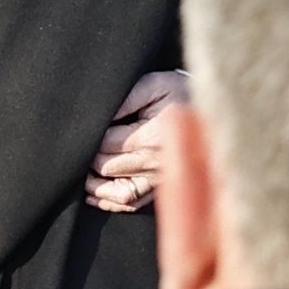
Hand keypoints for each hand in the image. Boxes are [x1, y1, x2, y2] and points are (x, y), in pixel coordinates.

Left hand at [86, 69, 189, 212]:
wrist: (211, 109)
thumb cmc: (180, 93)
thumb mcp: (155, 84)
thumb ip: (126, 98)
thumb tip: (102, 114)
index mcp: (154, 136)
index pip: (107, 143)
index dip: (89, 137)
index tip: (83, 129)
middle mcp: (157, 162)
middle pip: (108, 167)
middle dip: (87, 158)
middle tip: (77, 148)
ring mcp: (160, 178)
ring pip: (118, 193)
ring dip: (94, 185)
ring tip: (81, 173)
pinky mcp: (161, 186)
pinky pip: (132, 203)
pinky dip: (110, 202)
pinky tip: (95, 193)